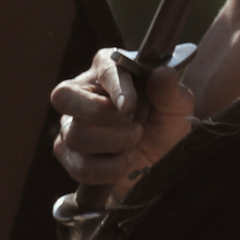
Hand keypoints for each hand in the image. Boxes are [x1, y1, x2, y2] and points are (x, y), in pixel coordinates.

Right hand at [51, 47, 196, 200]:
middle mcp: (82, 94)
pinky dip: (109, 170)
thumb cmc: (165, 125)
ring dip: (114, 144)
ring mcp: (71, 126)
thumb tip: (161, 73)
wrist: (162, 164)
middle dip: (100, 114)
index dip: (116, 88)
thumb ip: (170, 90)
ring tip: (134, 142)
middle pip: (63, 96)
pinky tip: (124, 162)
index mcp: (108, 69)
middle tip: (132, 123)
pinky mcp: (70, 157)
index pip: (103, 69)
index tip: (130, 106)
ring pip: (75, 135)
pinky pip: (80, 167)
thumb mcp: (176, 107)